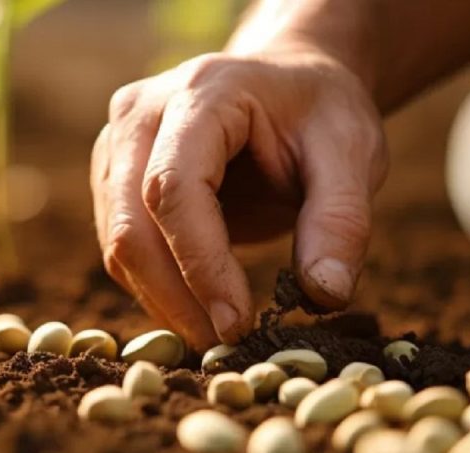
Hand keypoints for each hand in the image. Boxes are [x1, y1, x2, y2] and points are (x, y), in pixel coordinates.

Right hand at [91, 49, 387, 351]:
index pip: (174, 187)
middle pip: (131, 223)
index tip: (238, 324)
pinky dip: (157, 288)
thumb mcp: (353, 153)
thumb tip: (323, 297)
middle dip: (174, 297)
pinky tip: (198, 307)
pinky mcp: (116, 178)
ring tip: (218, 334)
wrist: (287, 87)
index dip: (200, 263)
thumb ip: (341, 220)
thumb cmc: (319, 114)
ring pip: (119, 243)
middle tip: (226, 348)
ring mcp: (118, 146)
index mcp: (201, 94)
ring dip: (163, 301)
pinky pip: (123, 247)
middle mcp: (140, 114)